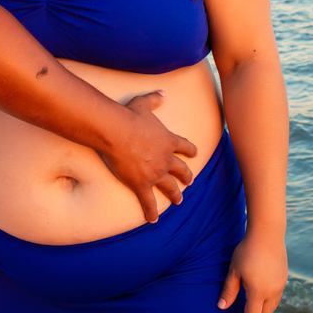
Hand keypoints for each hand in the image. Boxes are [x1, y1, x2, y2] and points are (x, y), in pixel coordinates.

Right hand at [99, 90, 197, 222]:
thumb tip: (163, 92)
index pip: (184, 146)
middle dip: (187, 177)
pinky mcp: (141, 184)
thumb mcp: (144, 103)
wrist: (116, 132)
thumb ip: (155, 98)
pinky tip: (153, 220)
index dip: (191, 150)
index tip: (195, 153)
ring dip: (175, 195)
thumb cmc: (129, 116)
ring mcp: (155, 173)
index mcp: (168, 140)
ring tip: (179, 200)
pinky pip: (148, 202)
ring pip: (170, 187)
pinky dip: (151, 212)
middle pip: (181, 170)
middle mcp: (166, 159)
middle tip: (190, 182)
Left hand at [218, 228, 287, 312]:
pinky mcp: (284, 278)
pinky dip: (268, 304)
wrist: (267, 233)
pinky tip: (260, 299)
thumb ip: (229, 290)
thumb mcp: (234, 270)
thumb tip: (222, 307)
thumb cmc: (247, 250)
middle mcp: (272, 292)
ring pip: (272, 308)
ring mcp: (280, 285)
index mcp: (259, 292)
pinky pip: (276, 298)